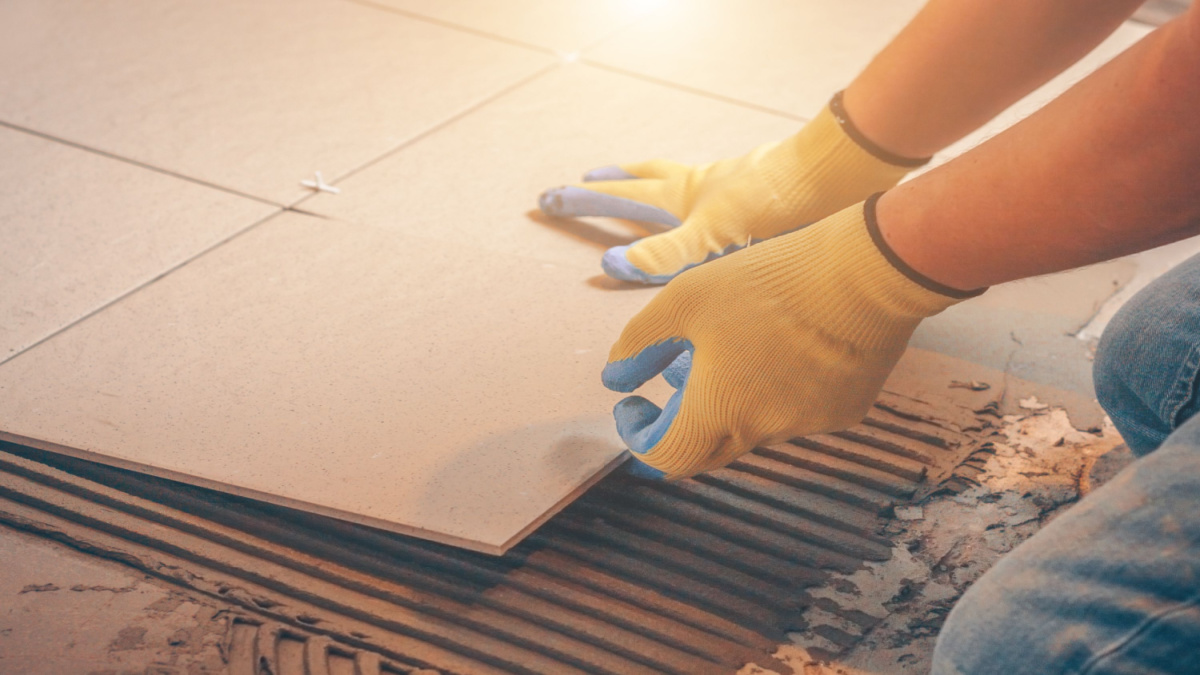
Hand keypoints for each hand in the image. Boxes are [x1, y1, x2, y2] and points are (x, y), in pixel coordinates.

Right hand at [539, 93, 923, 284]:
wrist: (839, 178)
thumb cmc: (776, 206)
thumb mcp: (712, 235)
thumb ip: (665, 253)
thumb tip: (611, 266)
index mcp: (683, 198)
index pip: (621, 197)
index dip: (585, 201)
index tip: (548, 200)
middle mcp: (701, 189)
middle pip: (642, 183)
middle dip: (608, 189)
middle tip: (578, 185)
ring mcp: (729, 190)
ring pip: (678, 185)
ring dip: (650, 186)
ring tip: (635, 186)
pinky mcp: (758, 199)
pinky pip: (714, 198)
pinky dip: (698, 202)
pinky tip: (709, 216)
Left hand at [601, 197, 977, 479]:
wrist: (867, 273)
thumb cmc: (768, 281)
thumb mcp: (685, 299)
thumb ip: (640, 343)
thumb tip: (613, 378)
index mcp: (720, 411)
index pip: (664, 456)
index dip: (637, 436)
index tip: (632, 403)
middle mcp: (764, 431)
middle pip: (706, 451)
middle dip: (680, 422)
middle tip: (675, 376)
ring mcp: (809, 425)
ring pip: (752, 428)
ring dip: (727, 401)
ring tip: (728, 345)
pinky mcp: (844, 411)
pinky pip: (795, 413)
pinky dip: (773, 391)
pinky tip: (780, 345)